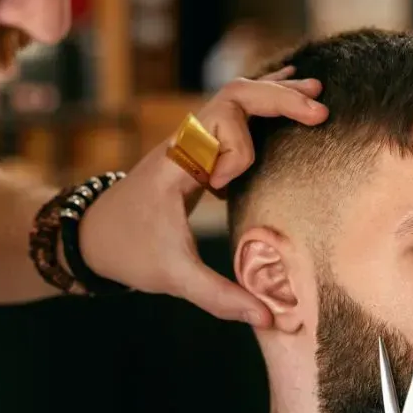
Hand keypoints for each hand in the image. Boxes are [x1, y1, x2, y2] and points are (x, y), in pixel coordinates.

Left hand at [78, 67, 327, 325]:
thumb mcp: (173, 278)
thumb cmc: (129, 252)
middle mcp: (184, 141)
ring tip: (315, 94)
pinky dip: (260, 106)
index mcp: (177, 162)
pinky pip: (231, 116)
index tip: (224, 188)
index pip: (219, 121)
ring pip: (234, 98)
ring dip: (273, 96)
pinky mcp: (195, 150)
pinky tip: (285, 100)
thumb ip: (219, 297)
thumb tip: (270, 317)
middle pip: (235, 96)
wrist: (91, 236)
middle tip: (320, 110)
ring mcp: (190, 141)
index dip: (237, 150)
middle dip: (278, 99)